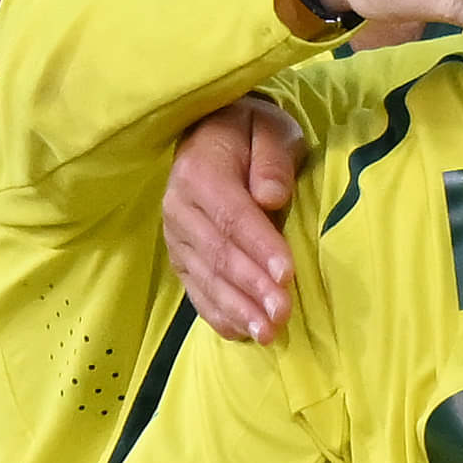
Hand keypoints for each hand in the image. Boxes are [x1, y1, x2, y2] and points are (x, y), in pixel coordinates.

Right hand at [161, 97, 303, 337]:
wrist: (211, 134)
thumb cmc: (250, 133)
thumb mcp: (269, 128)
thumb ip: (272, 158)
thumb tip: (271, 196)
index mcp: (199, 171)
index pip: (232, 215)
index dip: (260, 246)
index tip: (287, 274)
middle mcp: (178, 206)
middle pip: (218, 253)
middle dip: (252, 287)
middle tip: (282, 314)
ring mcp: (175, 236)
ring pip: (207, 277)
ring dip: (238, 309)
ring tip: (268, 334)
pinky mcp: (180, 257)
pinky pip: (196, 290)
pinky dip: (219, 314)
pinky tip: (243, 334)